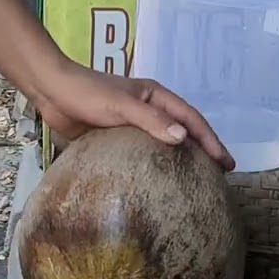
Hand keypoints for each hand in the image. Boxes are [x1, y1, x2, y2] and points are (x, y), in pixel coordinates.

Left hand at [33, 61, 234, 170]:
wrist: (51, 92)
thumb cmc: (87, 93)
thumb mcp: (121, 105)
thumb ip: (150, 120)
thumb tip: (184, 138)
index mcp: (156, 97)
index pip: (191, 119)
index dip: (211, 140)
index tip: (226, 162)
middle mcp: (148, 111)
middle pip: (182, 132)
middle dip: (202, 151)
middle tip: (218, 177)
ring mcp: (132, 126)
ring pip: (162, 145)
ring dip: (178, 161)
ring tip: (193, 184)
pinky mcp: (114, 140)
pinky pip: (139, 156)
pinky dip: (151, 168)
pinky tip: (156, 186)